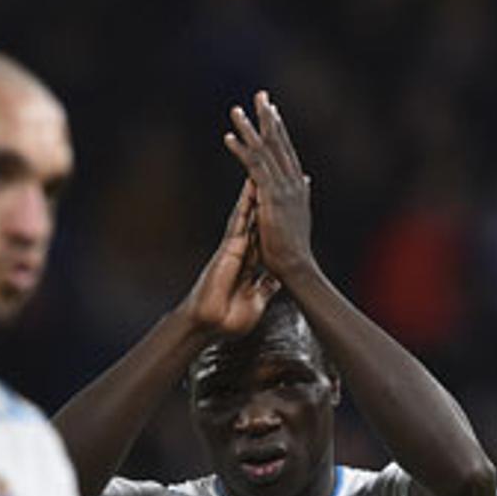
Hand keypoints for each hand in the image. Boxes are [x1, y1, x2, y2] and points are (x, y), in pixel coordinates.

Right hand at [180, 180, 280, 337]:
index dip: (275, 220)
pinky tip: (251, 186)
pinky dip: (245, 203)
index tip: (286, 204)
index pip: (265, 237)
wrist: (210, 326)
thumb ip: (264, 288)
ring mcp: (234, 247)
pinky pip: (238, 220)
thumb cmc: (229, 320)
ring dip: (254, 192)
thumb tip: (276, 281)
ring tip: (262, 169)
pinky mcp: (228, 247)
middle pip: (257, 219)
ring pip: (247, 214)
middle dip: (264, 200)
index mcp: (250, 264)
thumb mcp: (256, 301)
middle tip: (273, 176)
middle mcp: (242, 251)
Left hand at [224, 90, 314, 279]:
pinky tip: (229, 137)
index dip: (280, 130)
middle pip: (279, 143)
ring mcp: (283, 188)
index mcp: (298, 187)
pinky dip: (241, 150)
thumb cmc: (294, 250)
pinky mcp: (270, 196)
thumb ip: (299, 193)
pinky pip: (253, 166)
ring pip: (265, 150)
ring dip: (250, 128)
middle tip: (260, 95)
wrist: (296, 267)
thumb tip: (305, 178)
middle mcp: (294, 182)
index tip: (273, 111)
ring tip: (236, 110)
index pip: (288, 152)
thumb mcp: (298, 214)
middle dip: (269, 118)